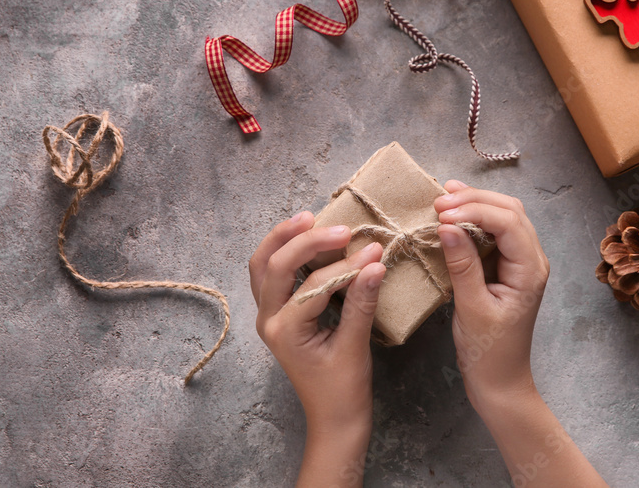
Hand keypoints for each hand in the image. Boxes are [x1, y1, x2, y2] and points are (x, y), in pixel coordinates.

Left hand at [249, 211, 385, 485]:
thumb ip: (361, 303)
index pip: (312, 284)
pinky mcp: (279, 314)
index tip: (374, 250)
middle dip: (306, 241)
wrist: (333, 420)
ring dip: (283, 239)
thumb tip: (375, 263)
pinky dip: (284, 253)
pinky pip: (271, 275)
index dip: (345, 265)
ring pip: (262, 266)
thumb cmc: (343, 392)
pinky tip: (304, 237)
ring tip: (309, 217)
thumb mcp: (355, 348)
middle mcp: (268, 320)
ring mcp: (269, 316)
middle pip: (274, 265)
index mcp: (284, 331)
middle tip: (341, 229)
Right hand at [433, 181, 549, 411]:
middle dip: (475, 200)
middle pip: (510, 211)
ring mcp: (521, 262)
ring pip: (504, 216)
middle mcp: (532, 260)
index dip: (475, 210)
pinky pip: (494, 233)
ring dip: (475, 204)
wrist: (500, 382)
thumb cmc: (488, 352)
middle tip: (439, 200)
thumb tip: (447, 226)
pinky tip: (452, 216)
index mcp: (530, 271)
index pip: (508, 222)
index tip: (442, 213)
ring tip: (443, 199)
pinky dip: (474, 219)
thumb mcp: (471, 309)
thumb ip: (462, 265)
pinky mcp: (507, 267)